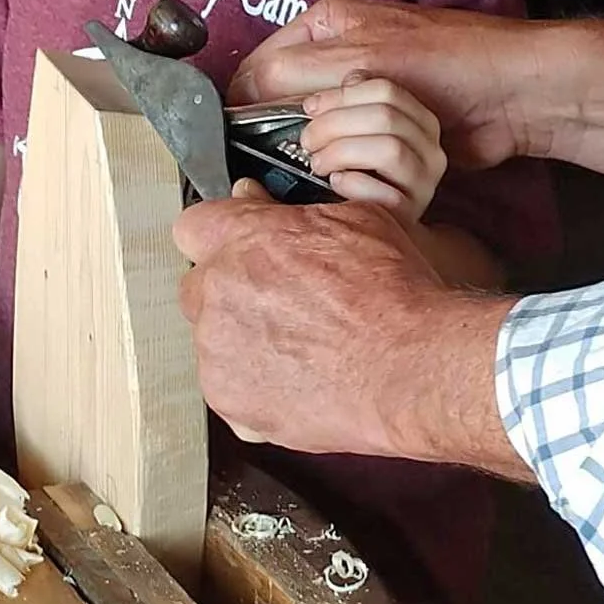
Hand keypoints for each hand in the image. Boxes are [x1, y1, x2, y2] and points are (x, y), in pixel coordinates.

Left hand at [175, 186, 525, 474]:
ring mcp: (218, 352)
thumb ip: (288, 212)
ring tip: (301, 345)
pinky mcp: (230, 401)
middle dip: (231, 290)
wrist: (409, 367)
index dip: (220, 235)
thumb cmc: (391, 294)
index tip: (239, 245)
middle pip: (199, 286)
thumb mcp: (356, 221)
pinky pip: (229, 386)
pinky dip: (255, 384)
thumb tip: (255, 201)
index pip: (194, 226)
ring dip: (245, 338)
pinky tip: (299, 378)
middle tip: (282, 300)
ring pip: (214, 338)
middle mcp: (218, 292)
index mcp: (243, 239)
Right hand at [229, 0, 543, 168]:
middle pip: (282, 103)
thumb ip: (292, 73)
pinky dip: (345, 165)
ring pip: (313, 134)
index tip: (241, 141)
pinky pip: (345, 153)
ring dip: (322, 150)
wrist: (511, 94)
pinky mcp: (382, 129)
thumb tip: (236, 95)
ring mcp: (359, 95)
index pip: (259, 67)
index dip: (246, 104)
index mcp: (324, 26)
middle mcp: (337, 57)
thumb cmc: (446, 61)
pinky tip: (349, 174)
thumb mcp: (360, 58)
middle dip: (286, 131)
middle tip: (298, 152)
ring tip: (332, 160)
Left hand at [296, 76, 445, 221]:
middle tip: (307, 140)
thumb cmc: (367, 178)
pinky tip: (336, 182)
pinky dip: (351, 183)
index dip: (343, 95)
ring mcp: (424, 184)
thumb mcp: (366, 136)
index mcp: (422, 123)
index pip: (387, 91)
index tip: (311, 107)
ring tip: (317, 163)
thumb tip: (349, 80)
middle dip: (335, 123)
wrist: (379, 229)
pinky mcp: (410, 214)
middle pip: (386, 116)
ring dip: (341, 151)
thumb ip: (360, 104)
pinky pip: (383, 193)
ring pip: (389, 149)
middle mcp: (432, 151)